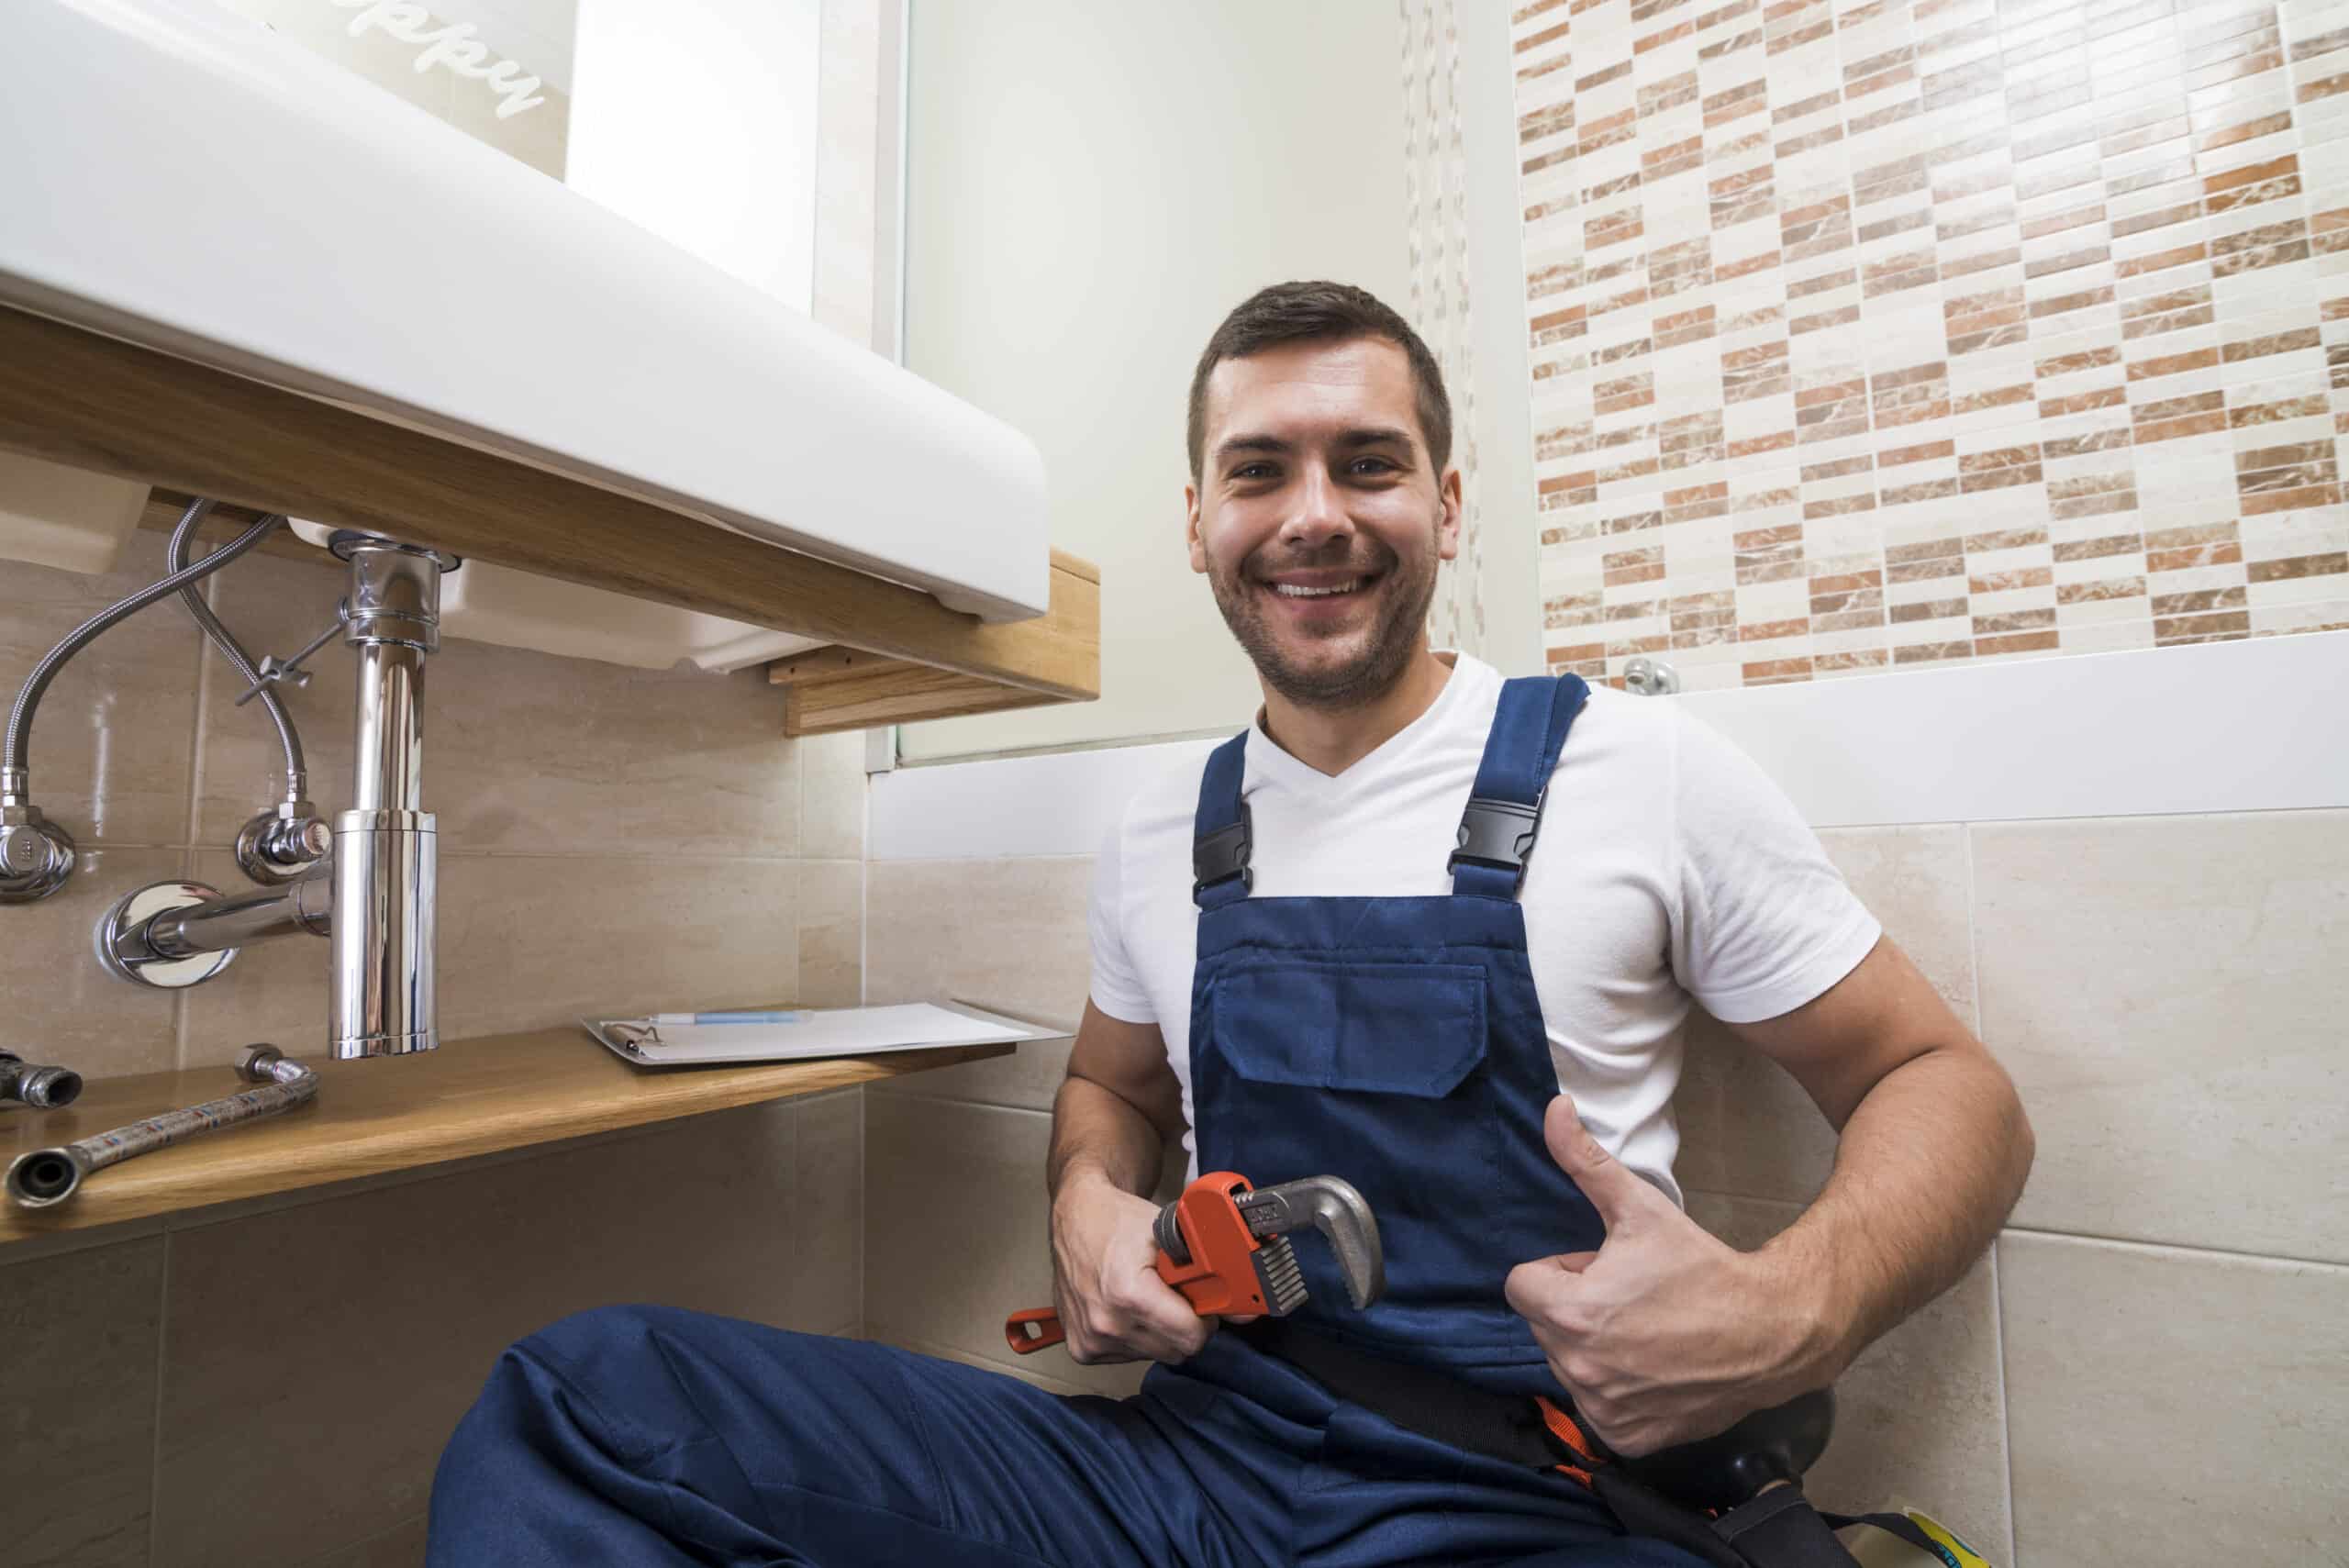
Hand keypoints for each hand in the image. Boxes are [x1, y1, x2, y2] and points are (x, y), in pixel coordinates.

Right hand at [1049, 1172, 1214, 1363]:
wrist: (1075, 1216)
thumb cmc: (1120, 1219)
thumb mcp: (1173, 1235)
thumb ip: (1214, 1273)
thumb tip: (1249, 1311)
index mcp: (1128, 1294)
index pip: (1190, 1337)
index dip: (1205, 1319)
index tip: (1203, 1302)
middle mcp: (1105, 1324)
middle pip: (1176, 1350)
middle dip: (1186, 1326)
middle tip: (1178, 1296)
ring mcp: (1091, 1340)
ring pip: (1155, 1354)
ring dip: (1161, 1332)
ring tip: (1151, 1297)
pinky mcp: (1081, 1349)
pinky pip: (1130, 1356)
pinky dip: (1138, 1336)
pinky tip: (1131, 1309)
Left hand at [1503, 1096, 1835, 1457]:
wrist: (1771, 1332)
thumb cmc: (1703, 1268)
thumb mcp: (1641, 1208)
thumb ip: (1586, 1160)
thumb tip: (1553, 1108)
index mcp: (1570, 1311)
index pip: (1521, 1284)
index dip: (1559, 1271)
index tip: (1599, 1269)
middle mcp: (1577, 1366)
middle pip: (1544, 1325)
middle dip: (1575, 1307)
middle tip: (1629, 1297)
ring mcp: (1602, 1407)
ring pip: (1569, 1365)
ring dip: (1594, 1349)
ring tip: (1646, 1331)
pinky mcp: (1627, 1437)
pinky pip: (1598, 1408)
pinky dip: (1618, 1392)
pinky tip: (1655, 1370)